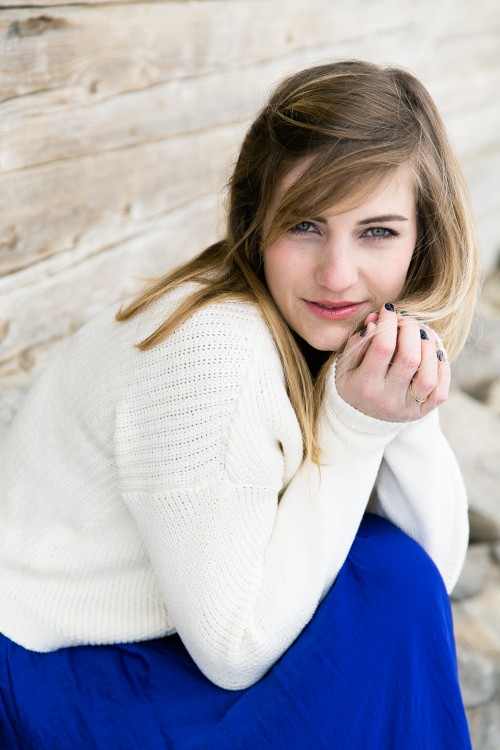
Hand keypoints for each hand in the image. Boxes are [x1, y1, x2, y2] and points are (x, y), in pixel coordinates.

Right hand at [335, 303, 449, 421]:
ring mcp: (406, 408)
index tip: (388, 310)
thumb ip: (358, 341)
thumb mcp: (345, 363)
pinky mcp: (421, 413)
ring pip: (428, 377)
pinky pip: (440, 392)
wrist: (359, 418)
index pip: (382, 347)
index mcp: (363, 386)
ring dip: (429, 349)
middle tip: (406, 321)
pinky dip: (442, 370)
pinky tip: (434, 356)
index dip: (389, 323)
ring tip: (420, 337)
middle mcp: (386, 400)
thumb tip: (376, 321)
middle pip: (409, 359)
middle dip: (410, 330)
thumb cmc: (352, 382)